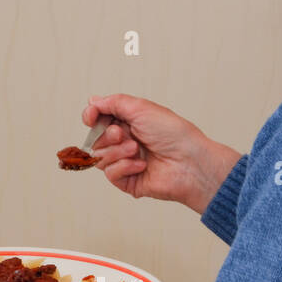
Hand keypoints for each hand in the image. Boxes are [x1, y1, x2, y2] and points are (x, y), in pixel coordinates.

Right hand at [83, 93, 241, 213]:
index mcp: (129, 122)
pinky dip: (124, 167)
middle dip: (107, 135)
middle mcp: (125, 141)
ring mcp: (125, 162)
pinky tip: (142, 165)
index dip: (91, 116)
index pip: (98, 118)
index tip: (91, 117)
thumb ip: (113, 102)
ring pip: (99, 156)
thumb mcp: (142, 108)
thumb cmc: (174, 134)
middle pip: (95, 138)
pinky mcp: (128, 180)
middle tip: (123, 134)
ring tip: (137, 150)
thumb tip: (93, 100)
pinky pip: (110, 173)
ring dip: (117, 151)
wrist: (190, 163)